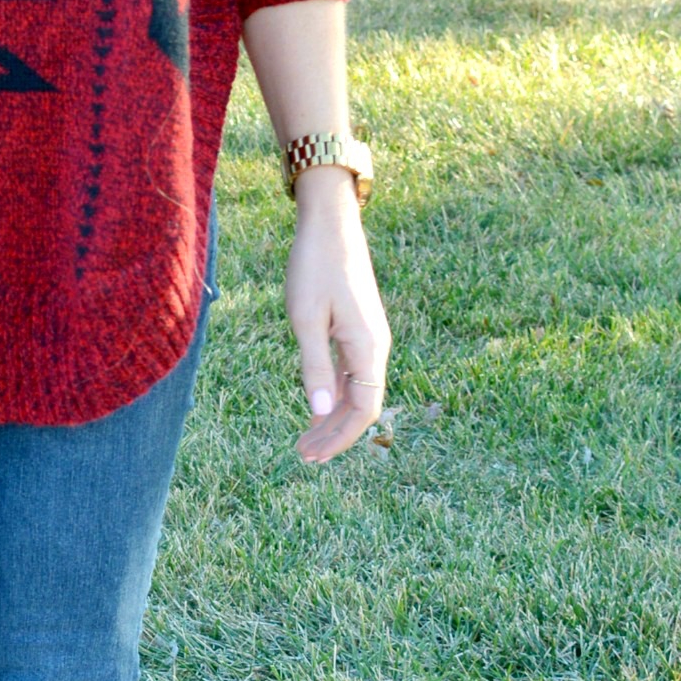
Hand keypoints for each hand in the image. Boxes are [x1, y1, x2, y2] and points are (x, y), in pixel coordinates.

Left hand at [285, 166, 390, 465]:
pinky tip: (317, 404)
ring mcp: (370, 337)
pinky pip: (353, 372)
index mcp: (368, 348)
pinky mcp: (360, 327)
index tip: (312, 456)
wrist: (330, 224)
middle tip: (304, 456)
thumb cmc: (314, 268)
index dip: (340, 438)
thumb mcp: (306, 320)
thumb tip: (321, 413)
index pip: (364, 410)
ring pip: (358, 390)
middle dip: (335, 435)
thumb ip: (315, 367)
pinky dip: (336, 393)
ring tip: (307, 438)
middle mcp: (377, 346)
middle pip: (363, 405)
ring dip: (334, 416)